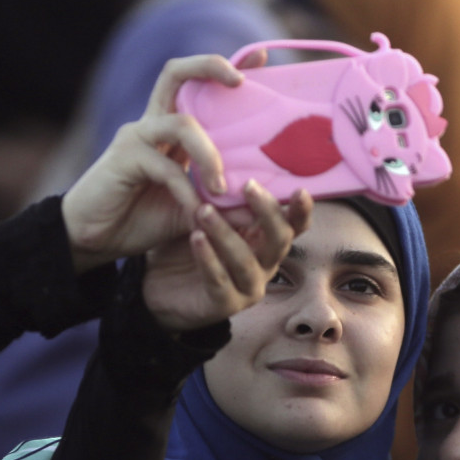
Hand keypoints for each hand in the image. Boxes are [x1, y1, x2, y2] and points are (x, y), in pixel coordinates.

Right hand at [61, 52, 267, 272]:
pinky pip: (166, 168)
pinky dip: (188, 191)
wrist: (94, 240)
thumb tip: (261, 208)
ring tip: (222, 189)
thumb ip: (222, 205)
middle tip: (240, 81)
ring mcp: (137, 137)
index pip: (197, 85)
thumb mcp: (192, 211)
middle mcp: (153, 123)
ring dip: (209, 155)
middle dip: (210, 67)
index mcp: (170, 129)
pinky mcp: (124, 158)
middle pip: (177, 73)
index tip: (260, 59)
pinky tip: (198, 212)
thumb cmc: (141, 220)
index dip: (224, 67)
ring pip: (181, 123)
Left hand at [141, 181, 310, 332]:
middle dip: (267, 213)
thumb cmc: (187, 245)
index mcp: (266, 241)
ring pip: (245, 261)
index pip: (294, 226)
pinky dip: (207, 258)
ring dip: (225, 233)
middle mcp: (264, 265)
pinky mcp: (223, 306)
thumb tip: (226, 154)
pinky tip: (195, 238)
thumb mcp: (207, 213)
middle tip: (248, 186)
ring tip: (203, 211)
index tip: (300, 190)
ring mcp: (247, 289)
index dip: (302, 211)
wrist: (157, 288)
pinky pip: (218, 280)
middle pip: (279, 240)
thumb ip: (223, 195)